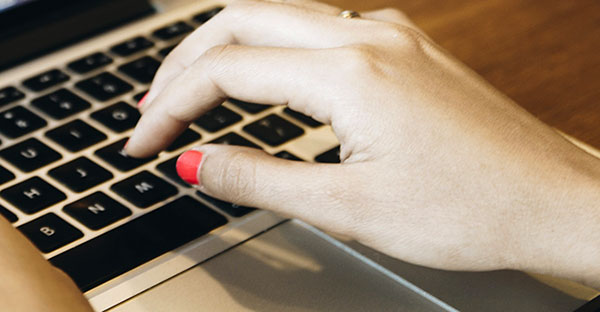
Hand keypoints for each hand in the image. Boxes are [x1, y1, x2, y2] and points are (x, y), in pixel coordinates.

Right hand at [126, 0, 599, 286]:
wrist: (555, 201)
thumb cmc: (472, 210)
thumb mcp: (347, 210)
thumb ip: (256, 179)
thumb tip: (193, 163)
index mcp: (351, 73)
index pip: (225, 69)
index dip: (169, 106)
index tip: (142, 143)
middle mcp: (368, 35)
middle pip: (240, 18)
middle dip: (182, 63)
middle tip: (150, 112)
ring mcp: (388, 33)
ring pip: (277, 13)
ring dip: (223, 48)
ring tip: (189, 94)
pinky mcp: (401, 45)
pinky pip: (314, 26)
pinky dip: (267, 48)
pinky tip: (256, 81)